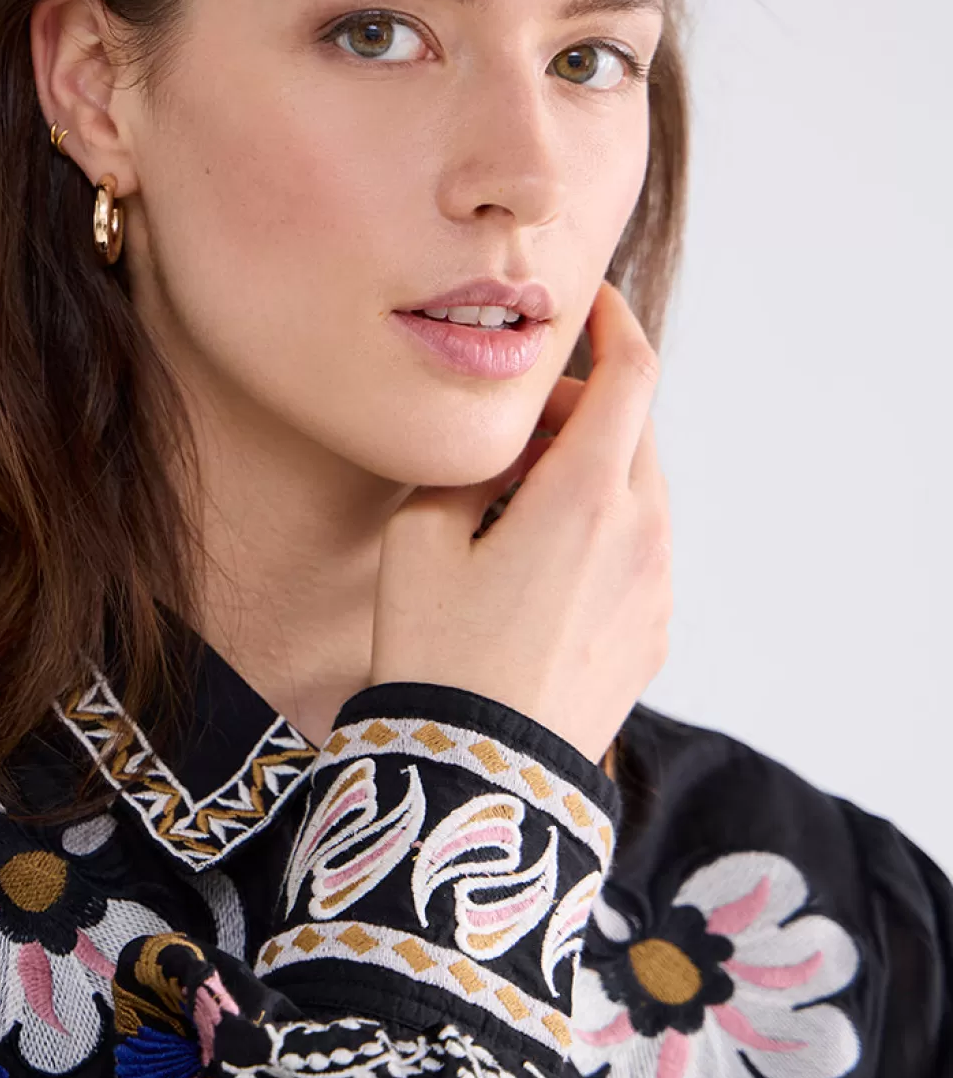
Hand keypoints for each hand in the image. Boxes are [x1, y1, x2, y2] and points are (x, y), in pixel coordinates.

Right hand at [370, 278, 671, 765]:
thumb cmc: (437, 653)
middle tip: (515, 429)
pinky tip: (535, 571)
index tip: (591, 302)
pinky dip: (598, 533)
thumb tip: (497, 457)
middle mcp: (644, 534)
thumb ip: (467, 471)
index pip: (631, 373)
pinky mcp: (653, 634)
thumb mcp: (421, 537)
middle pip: (633, 432)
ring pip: (636, 495)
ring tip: (512, 510)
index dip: (615, 322)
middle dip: (581, 410)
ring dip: (587, 476)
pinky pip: (636, 554)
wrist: (480, 774)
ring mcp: (658, 589)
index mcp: (590, 494)